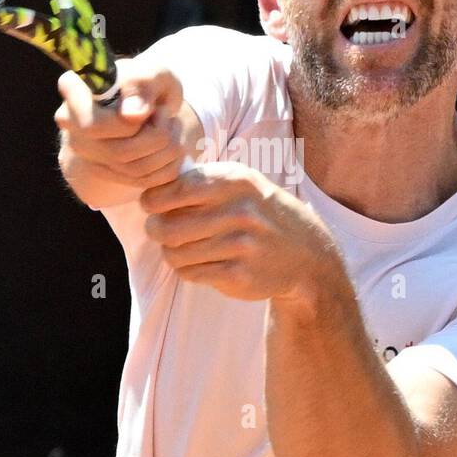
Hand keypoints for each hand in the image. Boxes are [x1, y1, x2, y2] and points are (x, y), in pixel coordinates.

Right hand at [56, 58, 188, 191]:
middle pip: (119, 151)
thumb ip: (142, 84)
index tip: (150, 108)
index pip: (91, 123)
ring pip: (134, 169)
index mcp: (74, 92)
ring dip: (167, 148)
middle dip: (157, 135)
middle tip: (165, 114)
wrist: (145, 105)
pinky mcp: (107, 175)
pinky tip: (169, 145)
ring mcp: (86, 155)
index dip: (127, 124)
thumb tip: (132, 115)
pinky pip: (147, 180)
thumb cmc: (145, 84)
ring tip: (170, 126)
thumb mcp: (151, 71)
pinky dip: (168, 164)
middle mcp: (72, 128)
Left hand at [139, 161, 342, 304]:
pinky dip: (186, 269)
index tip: (151, 204)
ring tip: (180, 247)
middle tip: (158, 229)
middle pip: (168, 226)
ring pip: (176, 253)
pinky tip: (197, 262)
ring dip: (170, 252)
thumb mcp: (242, 184)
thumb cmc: (262, 212)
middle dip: (156, 229)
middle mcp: (239, 212)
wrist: (306, 254)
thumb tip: (153, 186)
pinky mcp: (239, 275)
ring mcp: (241, 246)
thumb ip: (202, 180)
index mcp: (236, 182)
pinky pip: (191, 273)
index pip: (176, 189)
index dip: (154, 199)